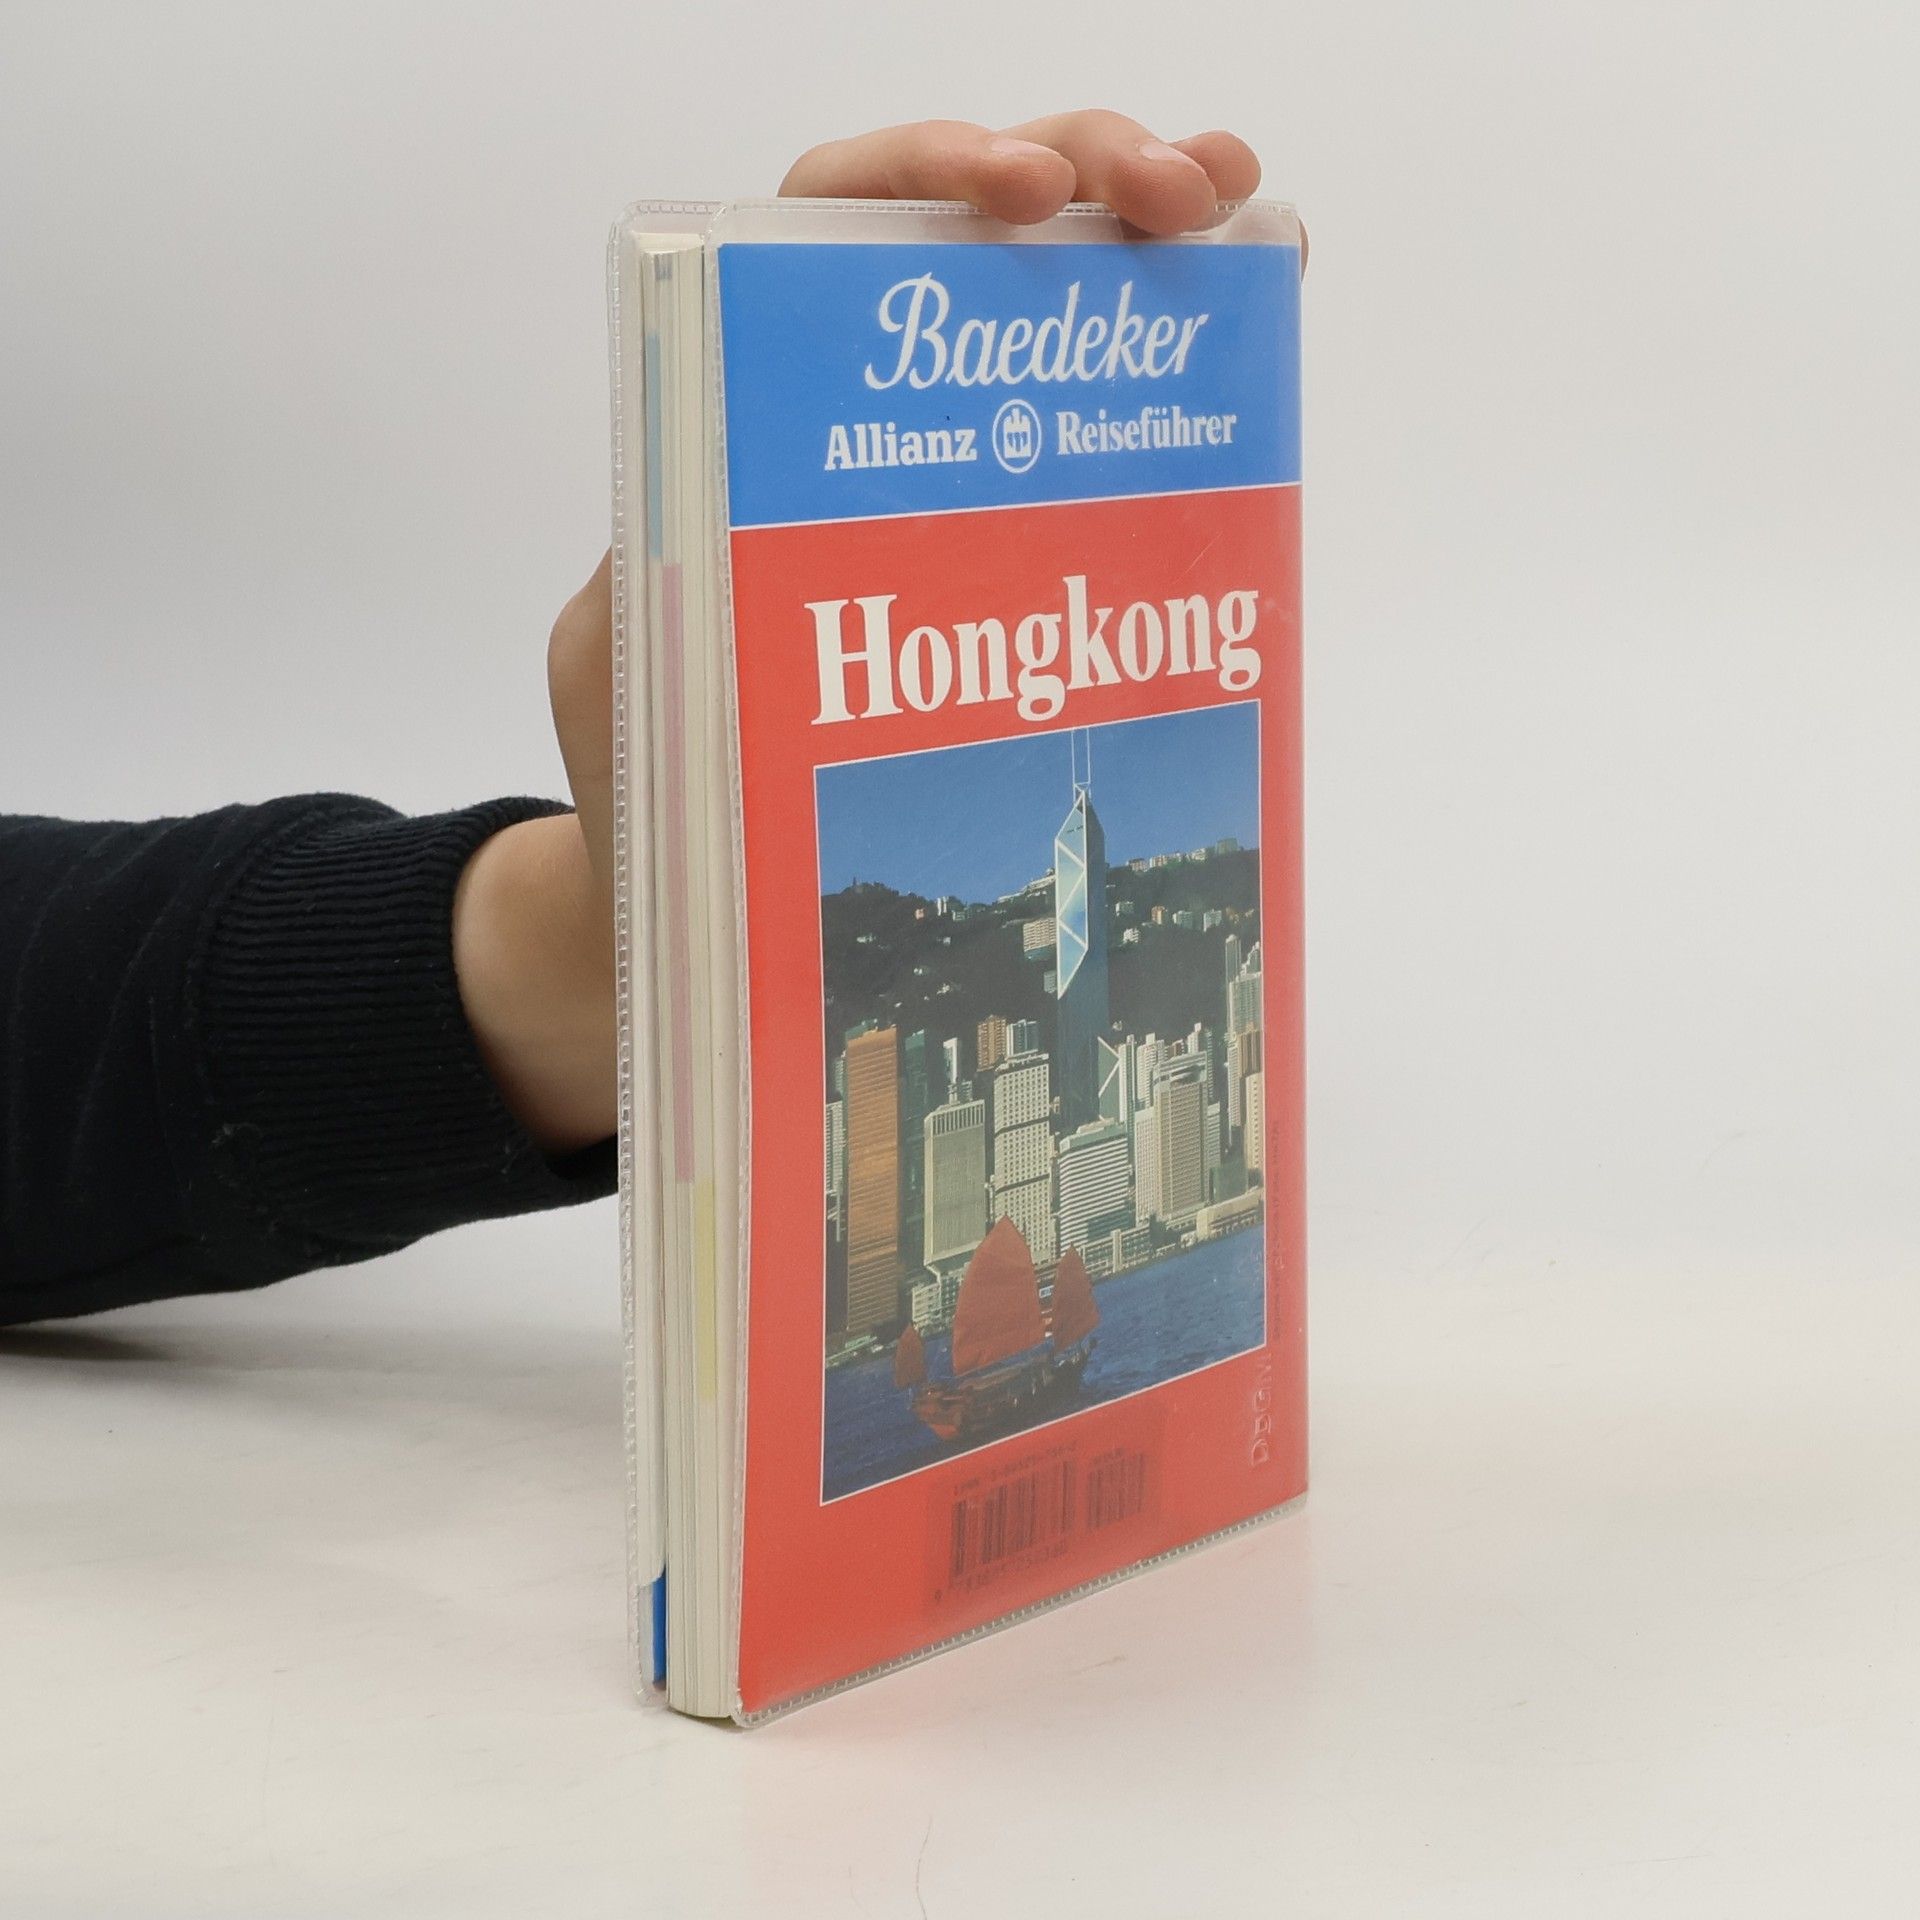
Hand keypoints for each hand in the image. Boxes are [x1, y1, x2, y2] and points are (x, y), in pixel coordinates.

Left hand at [464, 112, 1271, 1153]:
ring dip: (1143, 223)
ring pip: (1041, 295)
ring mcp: (939, 461)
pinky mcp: (1002, 529)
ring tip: (1231, 200)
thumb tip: (716, 524)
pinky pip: (1087, 413)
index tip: (1024, 193)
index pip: (824, 222)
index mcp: (744, 402)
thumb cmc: (649, 770)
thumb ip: (653, 583)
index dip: (926, 175)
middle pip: (964, 229)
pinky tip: (1245, 306)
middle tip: (1178, 195)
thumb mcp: (628, 664)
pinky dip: (1166, 341)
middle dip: (1079, 170)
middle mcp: (849, 407)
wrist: (691, 880)